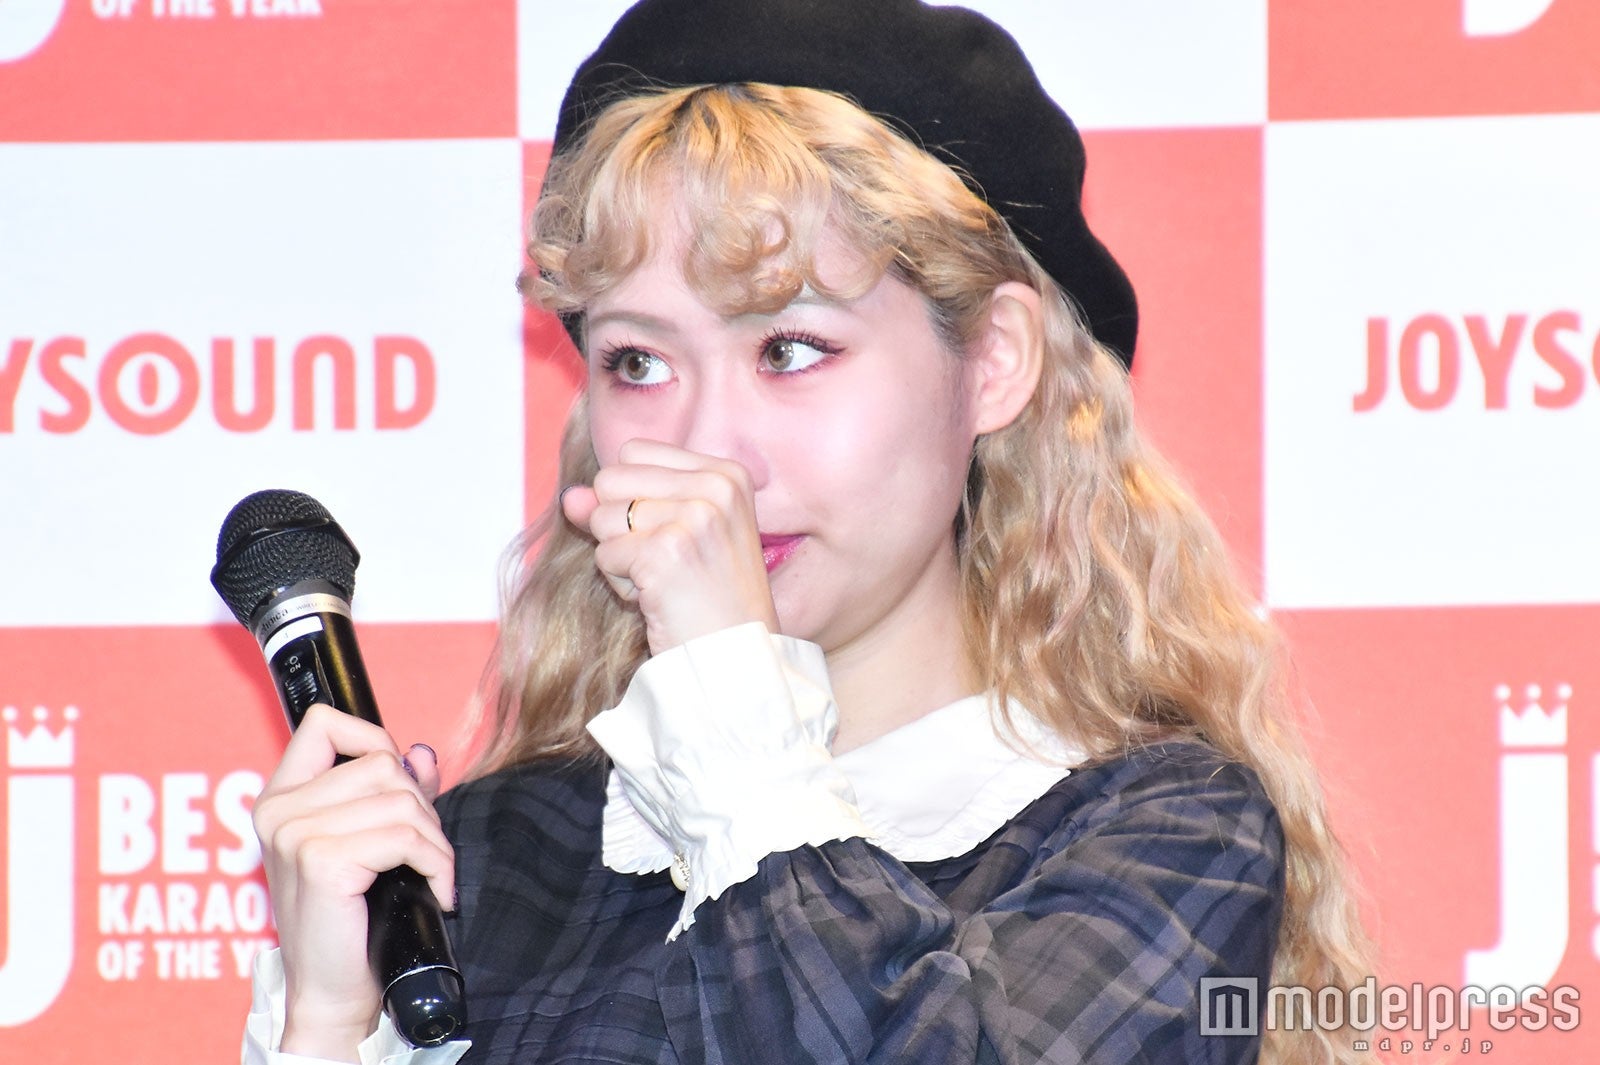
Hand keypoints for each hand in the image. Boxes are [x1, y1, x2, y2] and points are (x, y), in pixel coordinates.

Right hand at [251, 704, 454, 1060]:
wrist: (335, 991)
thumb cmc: (351, 919)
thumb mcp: (367, 844)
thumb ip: (390, 794)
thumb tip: (423, 753)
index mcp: (280, 798)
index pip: (324, 722)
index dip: (373, 738)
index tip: (397, 784)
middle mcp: (278, 810)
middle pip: (381, 761)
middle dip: (420, 803)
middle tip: (422, 850)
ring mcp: (294, 834)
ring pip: (400, 798)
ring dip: (433, 838)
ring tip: (429, 872)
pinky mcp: (321, 862)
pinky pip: (405, 837)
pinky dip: (436, 863)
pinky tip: (435, 891)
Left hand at [561, 438, 779, 654]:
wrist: (739, 660)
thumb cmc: (712, 602)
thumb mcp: (678, 537)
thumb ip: (622, 504)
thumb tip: (570, 496)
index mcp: (727, 474)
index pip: (633, 452)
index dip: (632, 497)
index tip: (674, 536)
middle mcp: (715, 487)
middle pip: (610, 480)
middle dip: (621, 527)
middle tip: (668, 563)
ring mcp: (693, 518)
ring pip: (602, 519)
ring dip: (621, 560)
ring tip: (666, 583)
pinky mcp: (666, 552)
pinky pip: (604, 555)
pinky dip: (622, 585)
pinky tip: (660, 599)